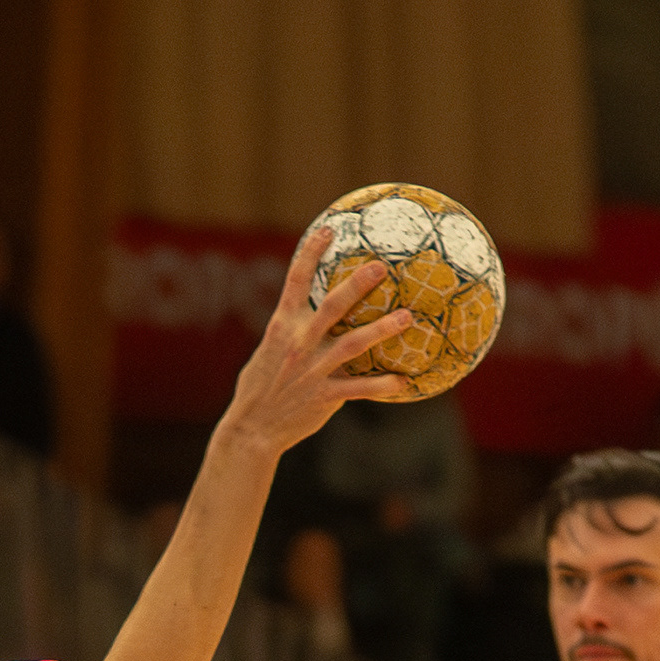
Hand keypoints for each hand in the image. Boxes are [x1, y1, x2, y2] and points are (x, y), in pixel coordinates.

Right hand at [213, 229, 417, 466]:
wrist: (252, 429)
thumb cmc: (259, 389)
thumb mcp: (267, 352)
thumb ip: (288, 331)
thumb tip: (305, 313)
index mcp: (282, 326)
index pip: (296, 281)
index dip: (311, 253)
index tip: (328, 230)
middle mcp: (299, 343)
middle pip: (333, 307)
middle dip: (357, 285)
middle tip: (381, 266)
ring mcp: (314, 369)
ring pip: (353, 344)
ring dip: (382, 330)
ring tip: (407, 317)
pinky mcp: (325, 396)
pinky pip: (360, 389)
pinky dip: (382, 385)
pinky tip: (403, 381)